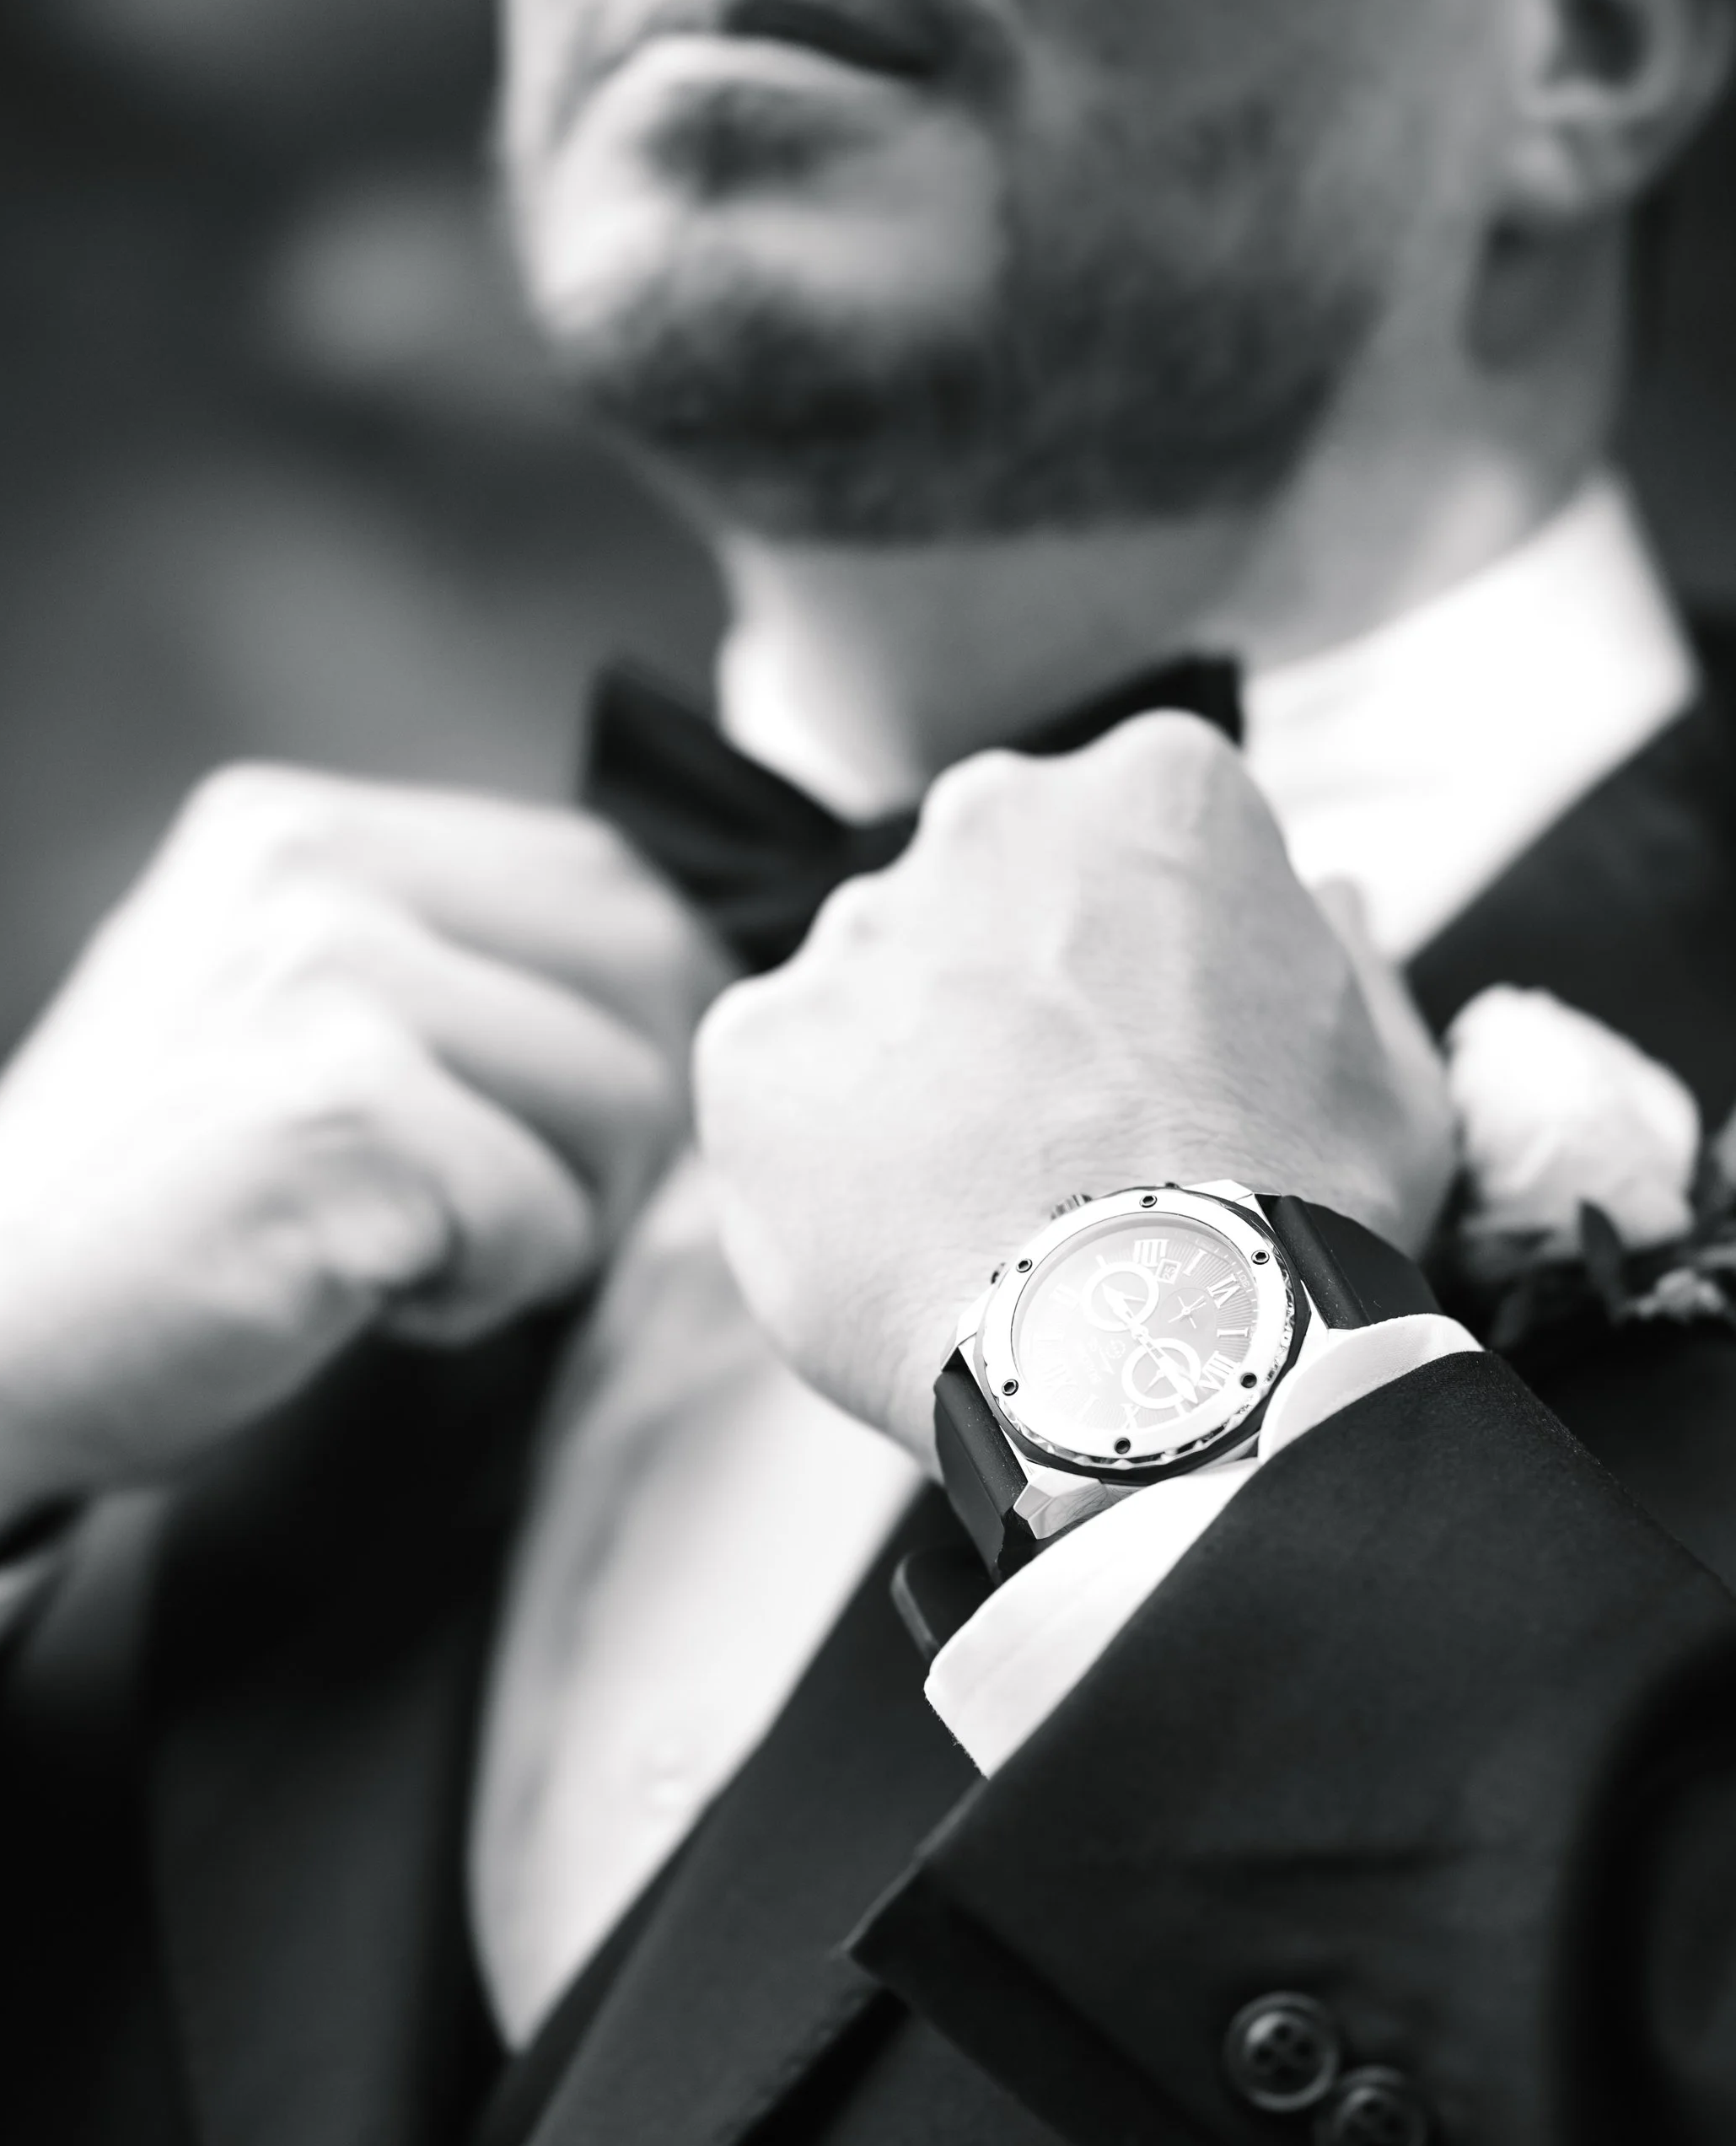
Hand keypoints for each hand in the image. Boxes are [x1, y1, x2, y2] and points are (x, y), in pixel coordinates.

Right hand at [0, 766, 727, 1555]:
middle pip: (650, 963)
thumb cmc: (159, 1216)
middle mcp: (312, 870)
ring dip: (552, 1221)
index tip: (547, 1133)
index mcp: (303, 830)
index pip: (609, 876)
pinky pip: (549, 1215)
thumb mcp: (281, 1023)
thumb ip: (449, 968)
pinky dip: (487, 1292)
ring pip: (625, 1096)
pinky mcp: (338, 1112)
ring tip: (406, 1247)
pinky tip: (363, 1293)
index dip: (636, 1026)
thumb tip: (703, 980)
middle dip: (616, 1124)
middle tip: (483, 1212)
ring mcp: (321, 978)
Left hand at [693, 715, 1454, 1463]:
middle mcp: (991, 818)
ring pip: (875, 991)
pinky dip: (821, 1158)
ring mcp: (858, 928)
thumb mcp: (1393, 1079)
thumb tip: (1326, 893)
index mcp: (1155, 791)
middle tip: (1064, 1139)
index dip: (1148, 967)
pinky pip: (779, 1089)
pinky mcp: (752, 1045)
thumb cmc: (1296, 1220)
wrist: (1150, 1354)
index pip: (1132, 843)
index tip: (1162, 1063)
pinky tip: (902, 1240)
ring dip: (912, 1076)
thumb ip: (1341, 959)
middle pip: (989, 898)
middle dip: (1013, 997)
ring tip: (981, 1212)